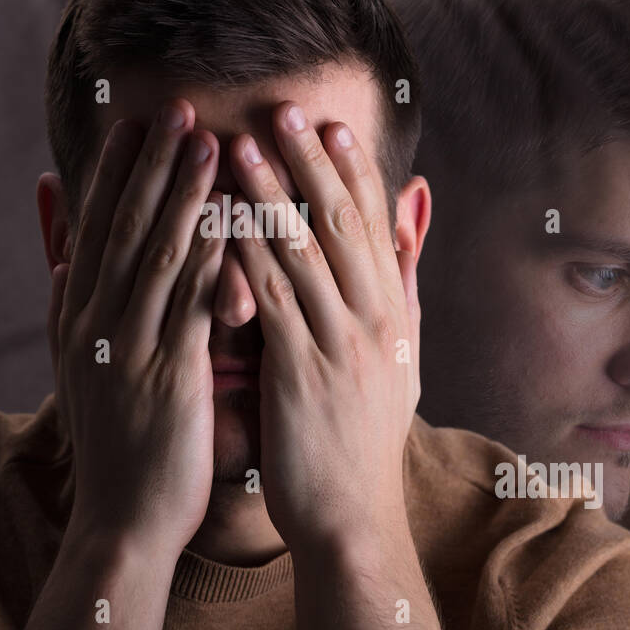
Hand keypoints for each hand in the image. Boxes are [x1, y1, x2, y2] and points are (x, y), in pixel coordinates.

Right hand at [50, 101, 226, 556]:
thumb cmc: (115, 441)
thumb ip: (72, 301)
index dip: (115, 172)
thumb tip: (62, 247)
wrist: (121, 521)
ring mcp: (129, 349)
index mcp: (76, 317)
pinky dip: (212, 259)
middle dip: (152, 165)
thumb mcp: (76, 365)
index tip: (134, 122)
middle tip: (176, 108)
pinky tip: (233, 220)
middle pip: (124, 229)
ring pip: (158, 256)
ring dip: (184, 194)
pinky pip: (192, 306)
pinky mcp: (169, 378)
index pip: (95, 229)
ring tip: (208, 142)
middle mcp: (96, 325)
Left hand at [229, 102, 420, 554]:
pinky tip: (218, 221)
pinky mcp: (300, 374)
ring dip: (268, 194)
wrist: (353, 518)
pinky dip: (244, 256)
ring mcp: (340, 346)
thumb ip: (401, 290)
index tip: (331, 125)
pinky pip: (270, 302)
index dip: (352, 172)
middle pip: (340, 225)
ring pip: (301, 254)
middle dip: (310, 164)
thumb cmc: (364, 439)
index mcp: (394, 314)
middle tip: (282, 110)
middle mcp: (375, 321)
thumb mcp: (401, 362)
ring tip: (239, 146)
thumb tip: (410, 228)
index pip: (373, 228)